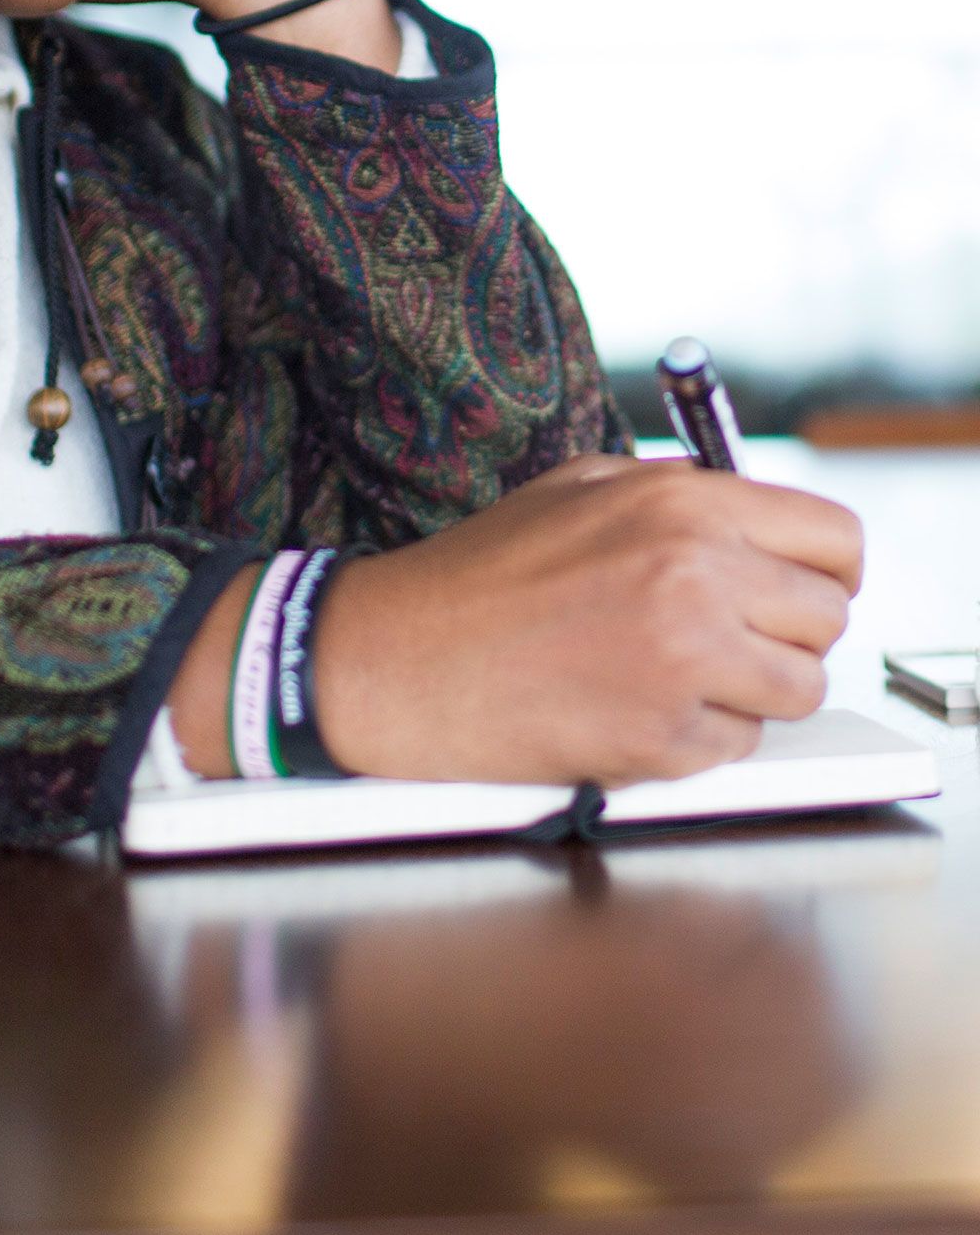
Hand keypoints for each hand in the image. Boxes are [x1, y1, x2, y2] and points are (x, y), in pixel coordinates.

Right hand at [169, 459, 862, 785]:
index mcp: (681, 502)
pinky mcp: (660, 739)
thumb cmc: (479, 574)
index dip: (826, 570)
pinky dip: (700, 737)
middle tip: (732, 636)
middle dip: (788, 631)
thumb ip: (680, 494)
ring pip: (799, 690)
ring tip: (679, 673)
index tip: (801, 587)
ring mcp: (682, 661)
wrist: (398, 659)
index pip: (836, 539)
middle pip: (829, 618)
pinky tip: (634, 706)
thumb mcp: (581, 488)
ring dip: (753, 690)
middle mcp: (695, 575)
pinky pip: (738, 746)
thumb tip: (759, 523)